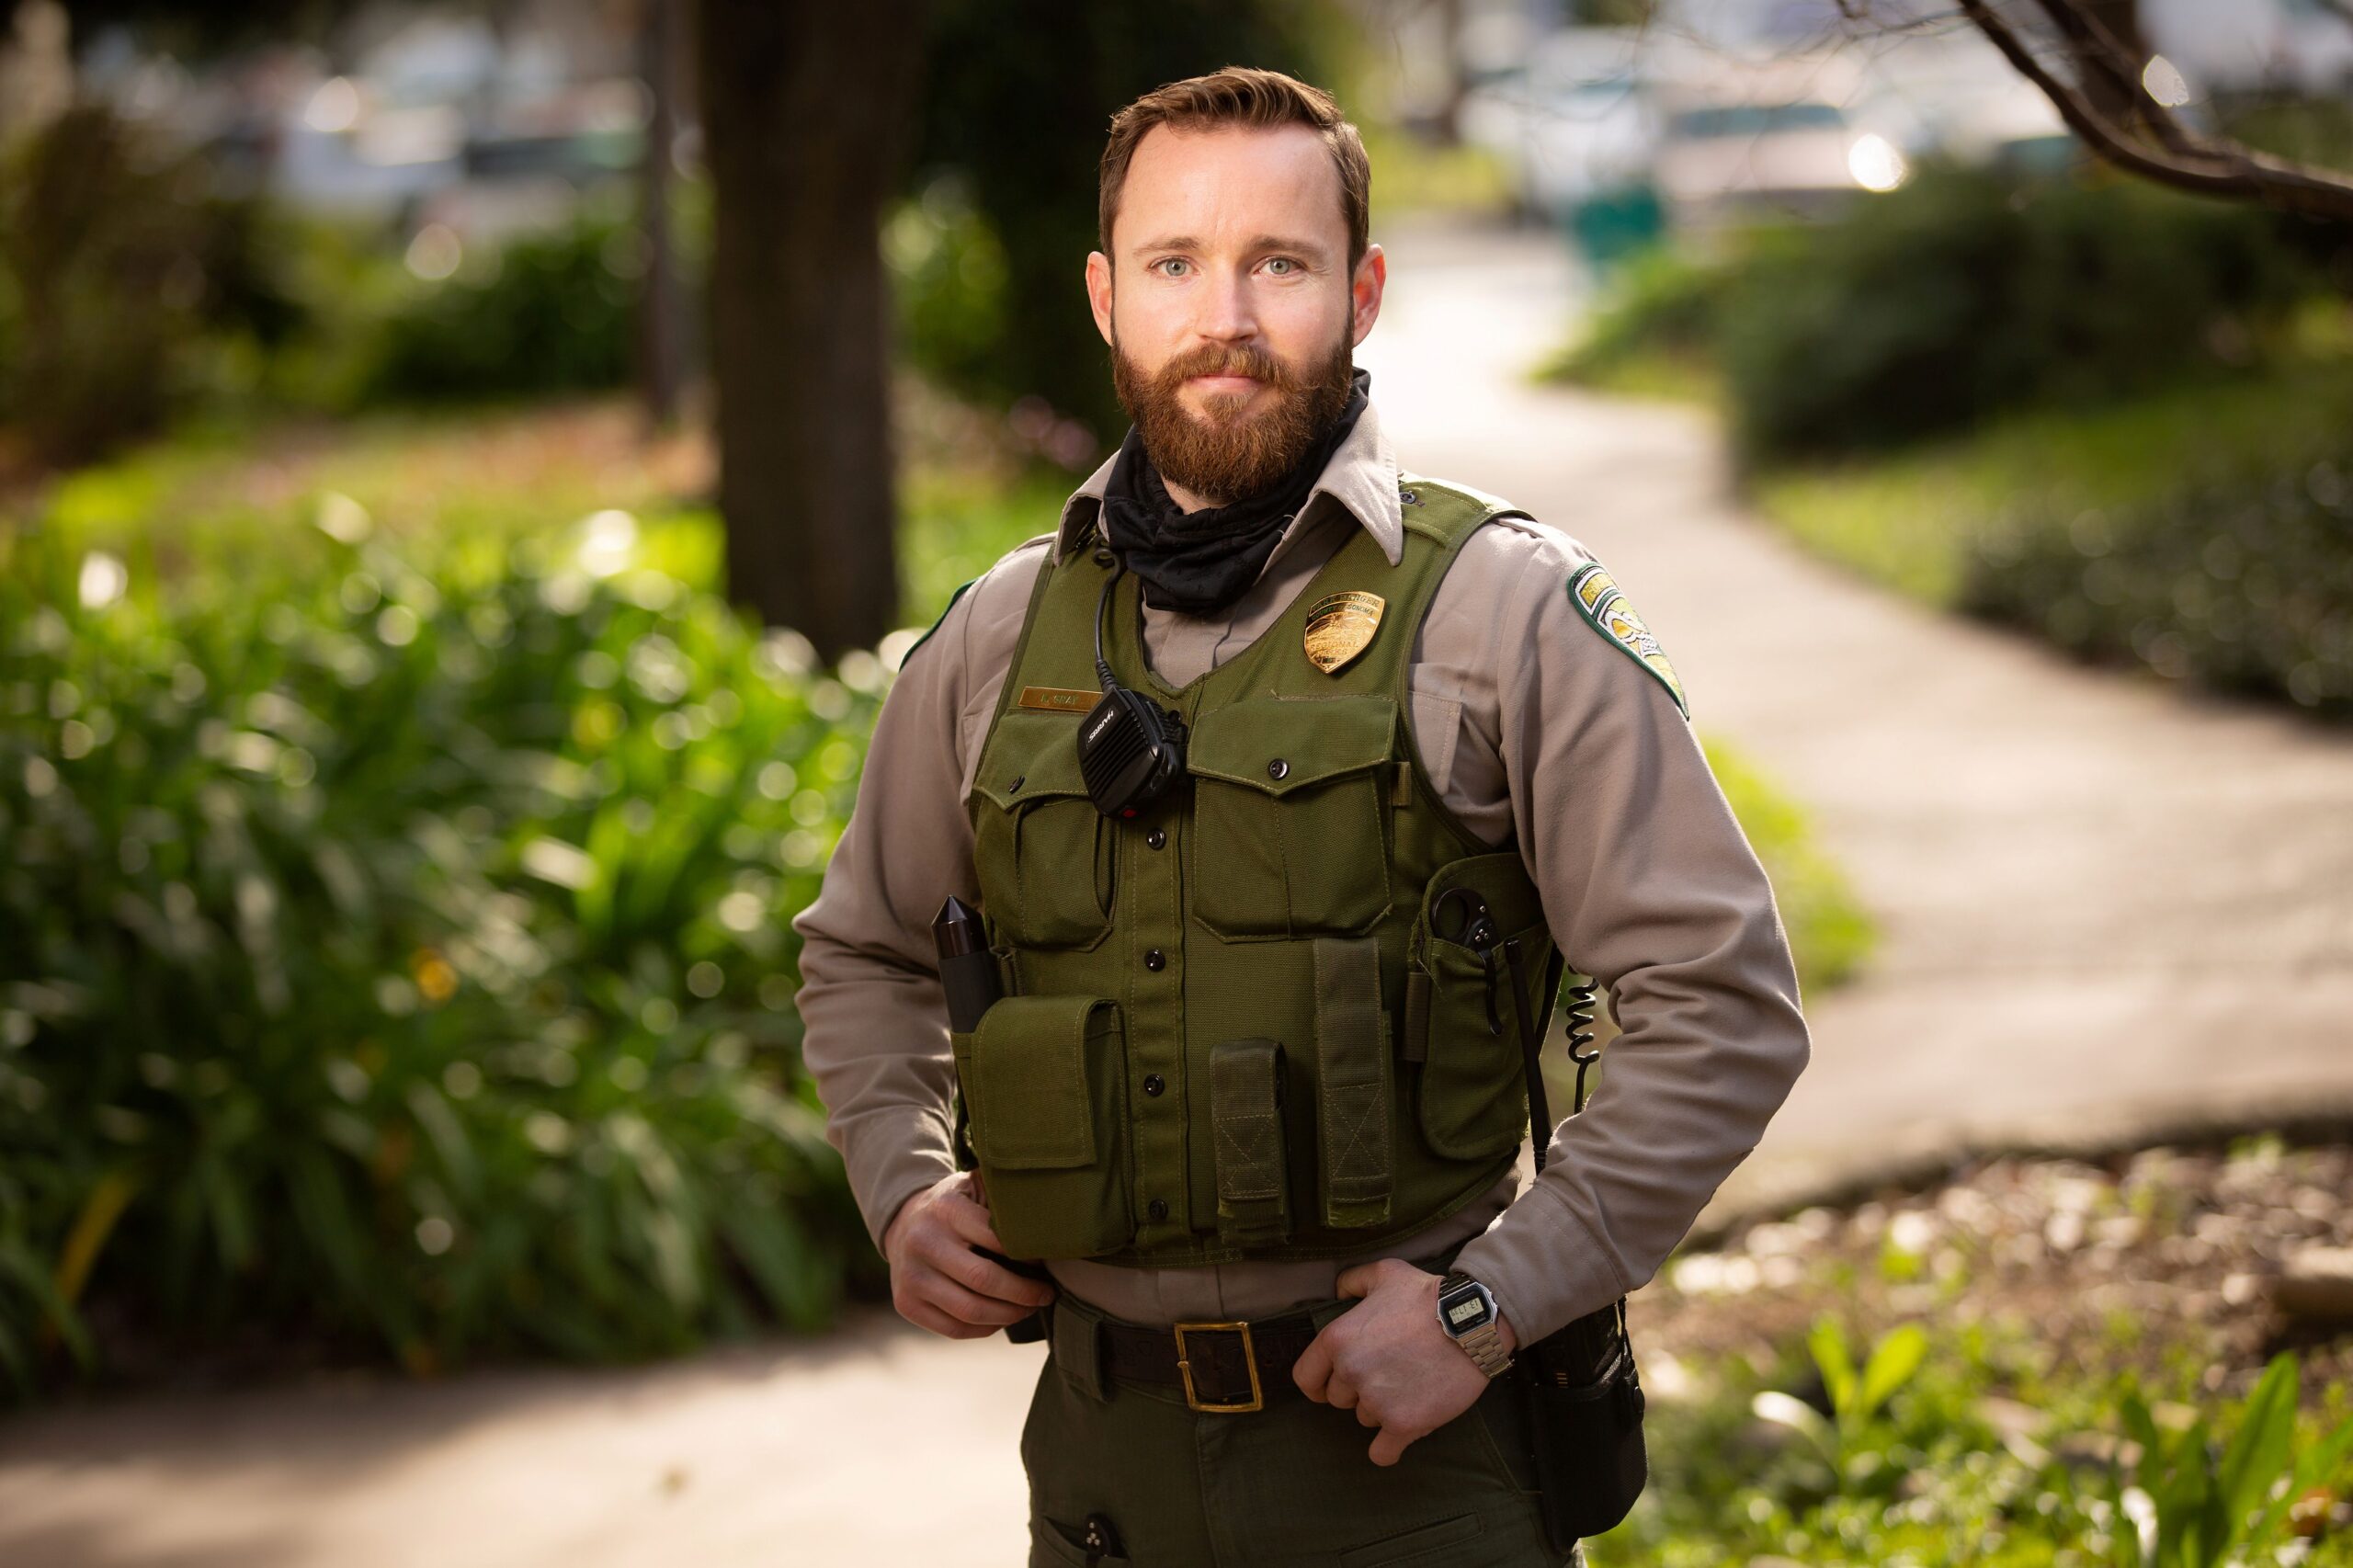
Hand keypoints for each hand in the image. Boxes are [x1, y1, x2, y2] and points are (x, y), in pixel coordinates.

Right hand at [881, 1169, 1056, 1339]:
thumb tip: (1049, 1224)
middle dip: (1024, 1293)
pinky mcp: (906, 1304)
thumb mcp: (975, 1188)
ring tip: (1029, 1308)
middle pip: (984, 1280)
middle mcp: (923, 1243)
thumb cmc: (954, 1208)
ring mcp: (911, 1277)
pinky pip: (955, 1329)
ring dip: (1009, 1315)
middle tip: (1046, 1294)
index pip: (997, 1240)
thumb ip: (1004, 1200)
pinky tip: (1002, 1318)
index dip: (1028, 1256)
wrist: (902, 1224)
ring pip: (970, 1311)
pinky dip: (986, 1328)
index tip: (1047, 1262)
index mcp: (947, 1210)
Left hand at [1291, 1258, 1519, 1465]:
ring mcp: (1376, 1401)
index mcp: (1338, 1339)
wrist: (1472, 1322)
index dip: (1317, 1383)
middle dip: (1358, 1390)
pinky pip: (1382, 1452)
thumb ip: (1351, 1282)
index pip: (1306, 1377)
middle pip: (1339, 1399)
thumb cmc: (1428, 1295)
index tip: (1329, 1386)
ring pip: (1364, 1419)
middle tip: (1388, 1373)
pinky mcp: (1404, 1424)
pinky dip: (1387, 1449)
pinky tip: (1396, 1436)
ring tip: (1409, 1386)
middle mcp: (1351, 1371)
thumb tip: (1336, 1295)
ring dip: (1381, 1410)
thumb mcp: (1384, 1273)